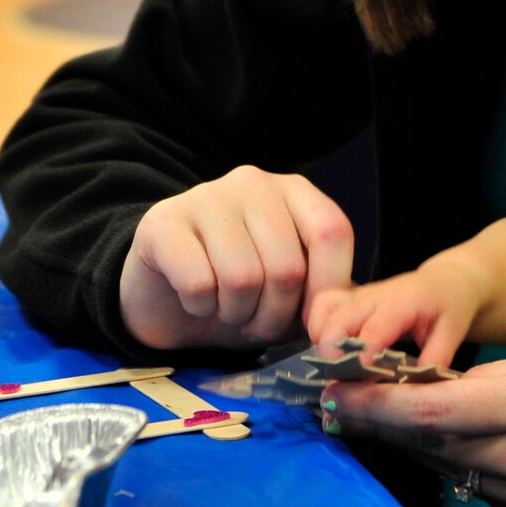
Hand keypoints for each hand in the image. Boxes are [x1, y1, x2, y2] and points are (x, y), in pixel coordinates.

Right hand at [118, 166, 353, 350]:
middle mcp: (252, 182)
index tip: (314, 324)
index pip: (331, 231)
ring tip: (226, 309)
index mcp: (293, 191)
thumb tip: (343, 319)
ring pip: (243, 278)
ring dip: (236, 314)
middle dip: (274, 316)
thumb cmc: (237, 292)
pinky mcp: (162, 222)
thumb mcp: (291, 293)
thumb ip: (324, 296)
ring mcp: (205, 196)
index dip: (328, 289)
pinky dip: (200, 308)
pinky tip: (194, 299)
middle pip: (287, 266)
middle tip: (255, 322)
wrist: (165, 295)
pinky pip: (198, 284)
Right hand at [304, 265, 479, 368]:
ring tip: (330, 368)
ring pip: (323, 308)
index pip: (375, 328)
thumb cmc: (449, 308)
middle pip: (338, 316)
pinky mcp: (347, 298)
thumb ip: (434, 361)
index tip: (353, 382)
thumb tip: (413, 393)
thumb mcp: (451, 334)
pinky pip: (321, 308)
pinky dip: (315, 329)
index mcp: (403, 302)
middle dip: (330, 349)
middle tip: (335, 382)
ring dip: (319, 339)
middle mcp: (374, 295)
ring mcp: (357, 294)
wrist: (445, 281)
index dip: (361, 354)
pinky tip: (327, 353)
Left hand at [324, 351, 505, 506]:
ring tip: (390, 421)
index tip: (334, 392)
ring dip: (422, 447)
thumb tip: (430, 391)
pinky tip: (457, 449)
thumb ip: (490, 380)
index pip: (430, 410)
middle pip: (432, 445)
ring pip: (454, 472)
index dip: (374, 405)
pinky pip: (486, 494)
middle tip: (342, 404)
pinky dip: (466, 469)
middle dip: (384, 425)